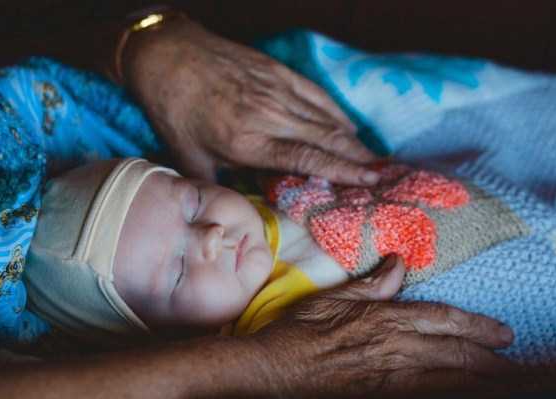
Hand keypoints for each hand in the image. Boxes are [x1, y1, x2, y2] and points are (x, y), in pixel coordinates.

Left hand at [123, 16, 380, 184]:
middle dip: (360, 159)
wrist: (168, 57)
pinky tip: (350, 125)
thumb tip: (233, 211)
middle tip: (386, 176)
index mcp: (250, 141)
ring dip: (353, 140)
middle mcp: (271, 116)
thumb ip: (216, 187)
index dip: (342, 171)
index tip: (370, 183)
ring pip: (326, 118)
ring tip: (376, 158)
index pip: (307, 159)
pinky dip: (337, 111)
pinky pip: (317, 95)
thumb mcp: (188, 157)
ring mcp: (278, 91)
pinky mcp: (279, 73)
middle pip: (326, 139)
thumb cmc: (175, 111)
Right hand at [251, 256, 516, 397]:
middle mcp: (394, 346)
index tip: (501, 332)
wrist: (275, 370)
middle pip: (454, 350)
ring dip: (479, 377)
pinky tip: (462, 391)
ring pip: (448, 376)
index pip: (442, 318)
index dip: (476, 325)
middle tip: (511, 359)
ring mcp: (391, 376)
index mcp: (384, 317)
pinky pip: (427, 394)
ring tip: (502, 379)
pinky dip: (450, 391)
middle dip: (488, 355)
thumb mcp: (333, 299)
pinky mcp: (382, 395)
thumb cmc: (299, 332)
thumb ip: (371, 284)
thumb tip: (398, 262)